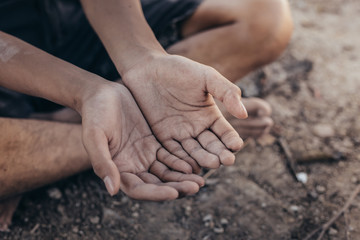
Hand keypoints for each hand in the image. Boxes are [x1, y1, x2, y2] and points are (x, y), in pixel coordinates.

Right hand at [80, 82, 203, 199]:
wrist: (101, 94)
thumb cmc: (94, 114)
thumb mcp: (94, 136)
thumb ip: (102, 162)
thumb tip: (113, 191)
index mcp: (118, 170)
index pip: (139, 189)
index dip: (156, 194)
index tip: (174, 193)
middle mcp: (133, 167)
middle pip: (157, 184)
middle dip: (177, 187)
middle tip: (196, 187)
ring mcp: (145, 156)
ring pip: (167, 172)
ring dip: (183, 177)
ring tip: (201, 180)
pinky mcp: (153, 143)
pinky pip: (170, 156)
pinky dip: (182, 161)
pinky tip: (195, 163)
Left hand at [122, 54, 247, 172]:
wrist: (147, 68)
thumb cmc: (179, 69)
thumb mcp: (206, 77)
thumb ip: (226, 92)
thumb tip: (244, 114)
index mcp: (210, 116)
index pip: (225, 133)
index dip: (232, 140)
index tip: (237, 146)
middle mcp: (197, 128)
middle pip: (211, 146)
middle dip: (220, 154)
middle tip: (226, 160)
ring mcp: (180, 134)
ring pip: (194, 152)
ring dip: (203, 159)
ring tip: (212, 164)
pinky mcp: (162, 137)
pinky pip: (173, 152)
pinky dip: (181, 160)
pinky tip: (188, 167)